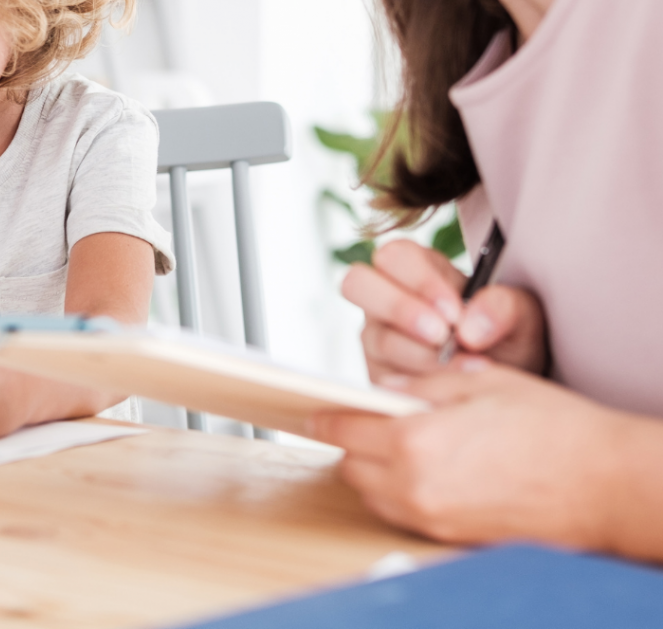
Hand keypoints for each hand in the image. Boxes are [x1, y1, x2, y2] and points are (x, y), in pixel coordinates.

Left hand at [308, 363, 620, 547]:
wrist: (604, 481)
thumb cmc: (548, 425)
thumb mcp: (477, 381)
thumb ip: (418, 387)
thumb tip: (381, 390)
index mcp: (414, 443)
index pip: (344, 431)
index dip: (325, 417)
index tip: (313, 410)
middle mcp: (416, 488)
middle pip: (352, 466)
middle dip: (349, 441)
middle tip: (360, 418)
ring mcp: (434, 518)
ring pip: (373, 494)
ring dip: (371, 467)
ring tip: (392, 440)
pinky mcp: (453, 536)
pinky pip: (402, 512)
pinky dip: (396, 490)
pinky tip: (419, 465)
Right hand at [343, 239, 546, 379]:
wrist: (509, 383)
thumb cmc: (509, 338)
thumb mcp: (522, 317)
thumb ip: (504, 307)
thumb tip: (470, 328)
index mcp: (417, 267)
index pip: (394, 256)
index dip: (419, 281)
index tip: (454, 312)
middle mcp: (386, 297)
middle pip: (357, 283)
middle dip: (399, 309)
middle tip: (441, 336)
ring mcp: (377, 336)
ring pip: (375, 338)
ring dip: (421, 356)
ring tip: (464, 368)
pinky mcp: (377, 375)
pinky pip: (383, 379)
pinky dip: (419, 386)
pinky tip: (451, 390)